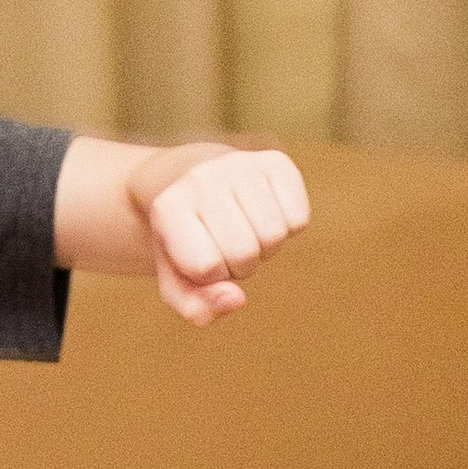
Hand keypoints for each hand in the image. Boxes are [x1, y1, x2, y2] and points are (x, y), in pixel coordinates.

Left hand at [136, 144, 309, 323]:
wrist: (193, 180)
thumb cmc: (187, 240)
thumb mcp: (178, 278)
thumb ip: (196, 306)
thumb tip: (236, 299)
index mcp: (168, 208)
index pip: (206, 267)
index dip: (210, 275)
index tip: (199, 255)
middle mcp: (202, 179)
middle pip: (244, 253)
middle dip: (240, 265)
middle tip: (226, 245)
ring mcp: (239, 165)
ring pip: (274, 236)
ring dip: (265, 248)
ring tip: (245, 229)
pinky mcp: (275, 161)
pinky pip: (298, 219)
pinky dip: (288, 228)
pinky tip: (265, 213)